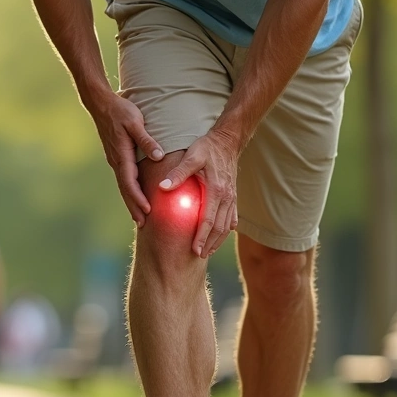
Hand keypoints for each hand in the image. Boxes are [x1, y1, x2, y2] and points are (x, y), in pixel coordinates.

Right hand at [85, 91, 164, 226]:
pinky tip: (134, 196)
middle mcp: (116, 161)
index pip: (130, 182)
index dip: (138, 198)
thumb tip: (158, 156)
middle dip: (134, 207)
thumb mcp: (135, 122)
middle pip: (125, 189)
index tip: (147, 210)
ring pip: (124, 186)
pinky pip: (123, 179)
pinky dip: (129, 191)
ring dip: (131, 202)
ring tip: (139, 217)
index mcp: (122, 155)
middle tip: (143, 224)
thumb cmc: (120, 111)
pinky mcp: (116, 157)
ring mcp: (115, 160)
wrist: (101, 104)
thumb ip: (147, 140)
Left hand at [159, 130, 241, 257]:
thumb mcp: (191, 156)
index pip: (209, 219)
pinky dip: (227, 230)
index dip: (202, 236)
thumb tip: (163, 188)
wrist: (227, 140)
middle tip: (199, 256)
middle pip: (219, 227)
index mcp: (216, 189)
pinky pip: (232, 217)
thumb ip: (178, 173)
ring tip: (208, 252)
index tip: (195, 249)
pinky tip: (221, 237)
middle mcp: (227, 196)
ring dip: (218, 240)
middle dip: (210, 243)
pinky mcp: (233, 195)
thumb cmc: (207, 148)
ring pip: (227, 225)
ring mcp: (232, 197)